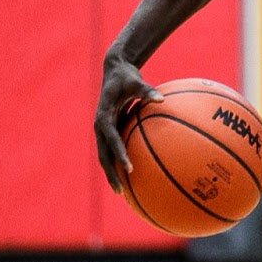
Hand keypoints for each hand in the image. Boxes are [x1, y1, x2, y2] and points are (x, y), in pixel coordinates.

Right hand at [94, 58, 162, 192]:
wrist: (114, 70)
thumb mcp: (135, 81)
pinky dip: (119, 161)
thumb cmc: (126, 76)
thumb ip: (147, 91)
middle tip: (122, 191)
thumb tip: (161, 99)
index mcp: (103, 117)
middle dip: (111, 174)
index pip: (111, 140)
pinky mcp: (108, 130)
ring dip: (112, 173)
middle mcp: (100, 127)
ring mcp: (103, 130)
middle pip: (103, 156)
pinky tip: (133, 174)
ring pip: (105, 156)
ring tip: (123, 192)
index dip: (119, 155)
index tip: (130, 168)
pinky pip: (113, 149)